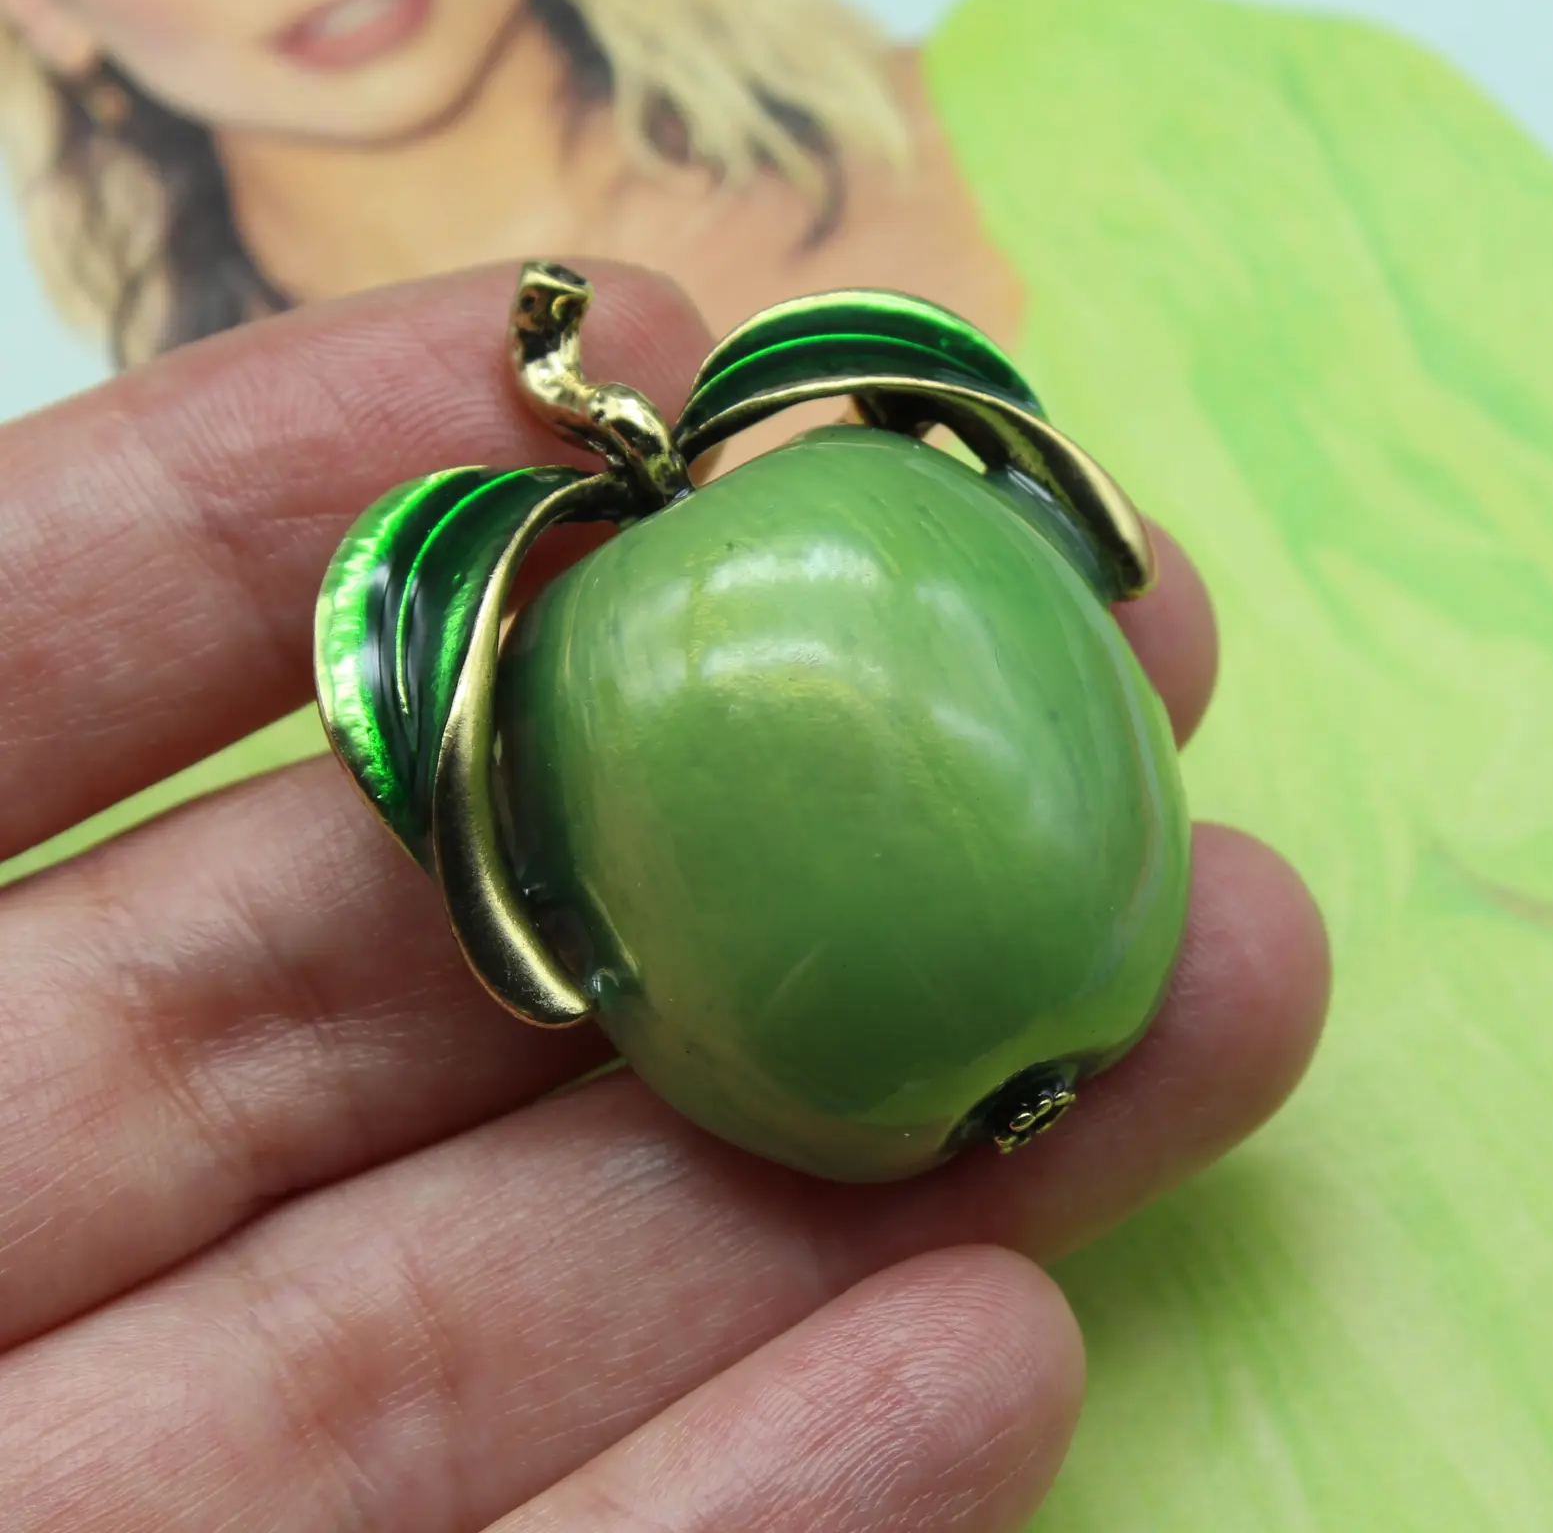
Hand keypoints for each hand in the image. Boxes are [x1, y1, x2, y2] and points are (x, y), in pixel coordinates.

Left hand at [0, 266, 1327, 1531]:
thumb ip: (18, 683)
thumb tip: (441, 511)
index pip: (41, 661)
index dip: (325, 491)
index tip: (631, 376)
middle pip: (386, 1000)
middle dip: (756, 823)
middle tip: (1099, 695)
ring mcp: (125, 1497)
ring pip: (510, 1310)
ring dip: (864, 1176)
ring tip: (1193, 1010)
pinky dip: (749, 1507)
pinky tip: (992, 1361)